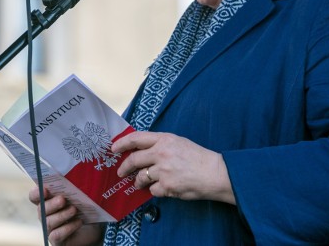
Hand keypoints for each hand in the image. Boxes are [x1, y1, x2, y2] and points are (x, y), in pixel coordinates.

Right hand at [28, 186, 103, 245]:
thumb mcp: (79, 196)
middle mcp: (46, 215)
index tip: (46, 189)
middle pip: (41, 209)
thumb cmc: (83, 208)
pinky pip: (56, 235)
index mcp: (48, 201)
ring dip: (62, 215)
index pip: (34, 196)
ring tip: (74, 210)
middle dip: (51, 204)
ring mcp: (50, 228)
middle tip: (63, 199)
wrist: (93, 228)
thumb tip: (77, 176)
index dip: (36, 193)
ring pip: (48, 222)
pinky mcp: (57, 240)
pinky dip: (67, 228)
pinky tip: (78, 222)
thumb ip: (73, 188)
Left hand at [112, 131, 235, 203]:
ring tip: (141, 183)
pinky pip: (153, 190)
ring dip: (138, 181)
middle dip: (124, 167)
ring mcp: (163, 170)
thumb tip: (141, 151)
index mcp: (164, 139)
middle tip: (121, 172)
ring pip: (141, 177)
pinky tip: (163, 188)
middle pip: (134, 160)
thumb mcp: (179, 142)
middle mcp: (161, 153)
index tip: (113, 149)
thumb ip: (160, 144)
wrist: (215, 173)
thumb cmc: (198, 157)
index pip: (136, 138)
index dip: (122, 143)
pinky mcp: (167, 186)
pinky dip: (155, 190)